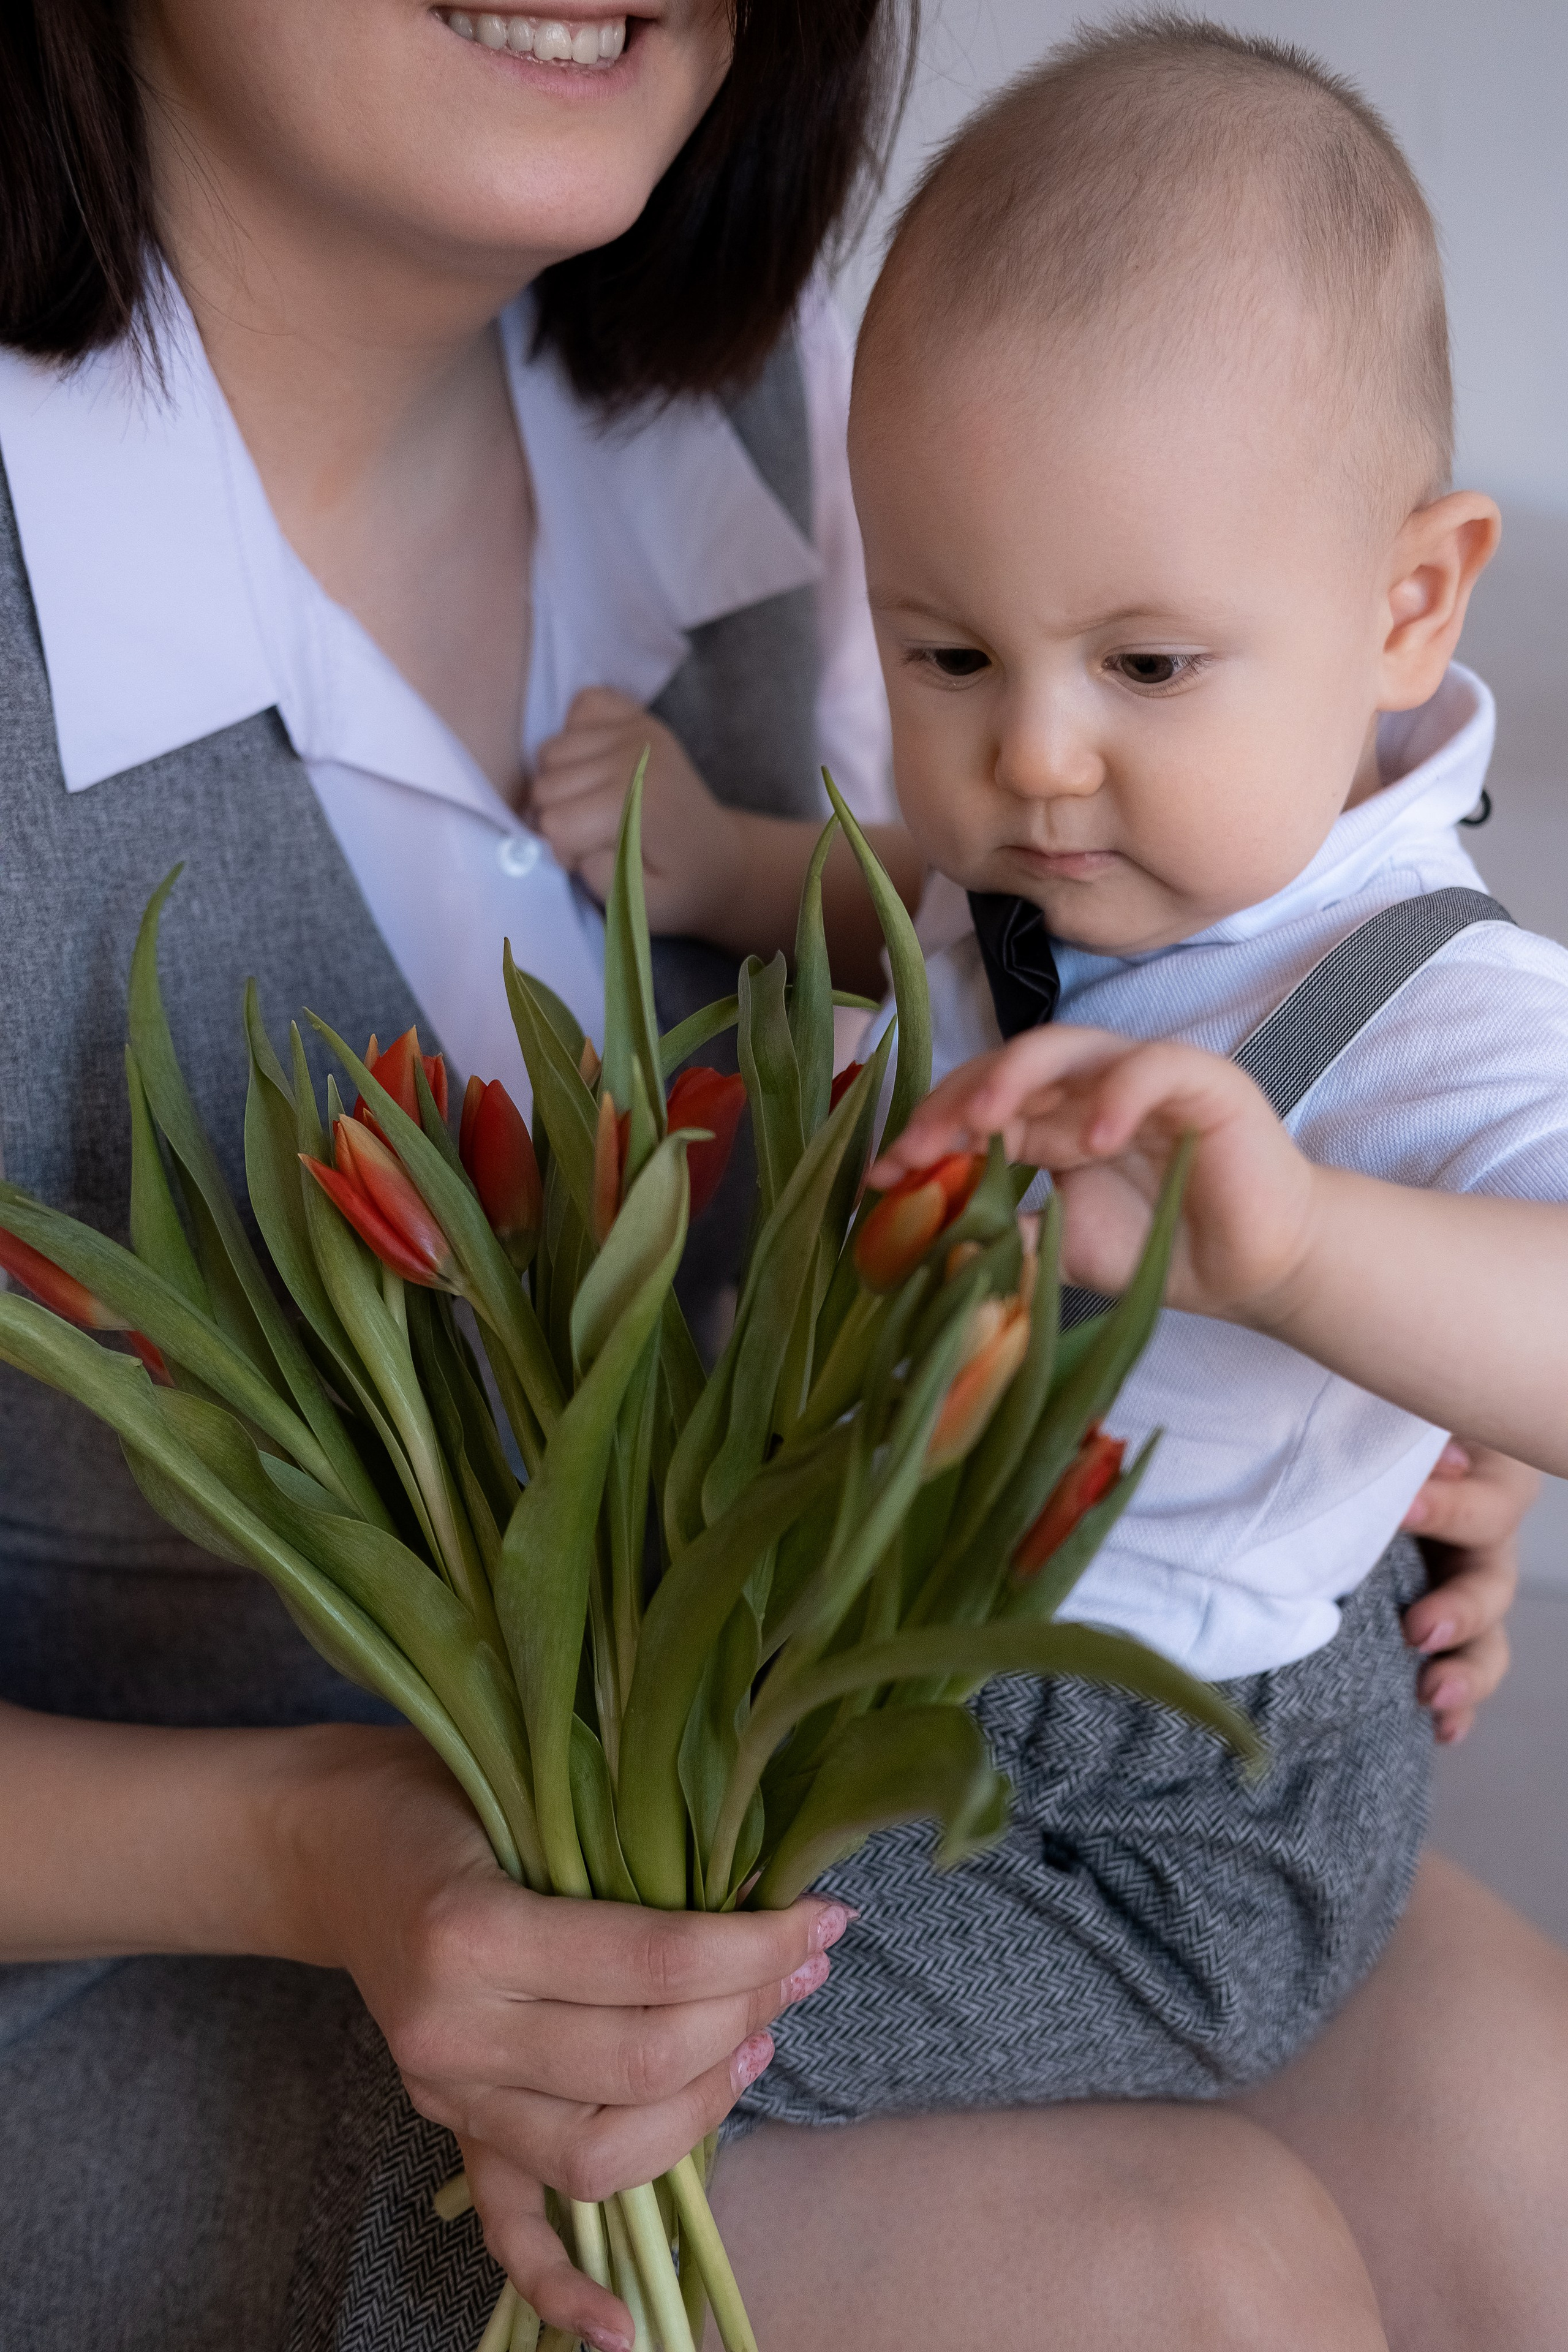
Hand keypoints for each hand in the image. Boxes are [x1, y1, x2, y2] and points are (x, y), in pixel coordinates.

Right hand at [281, 1727, 843, 2349]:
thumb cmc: (437, 1793)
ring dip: (703, 2106)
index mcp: (472, 1933)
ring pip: (600, 2154)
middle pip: (641, 2064)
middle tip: (800, 1964)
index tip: (821, 1916)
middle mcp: (455, 2031)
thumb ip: (625, 1843)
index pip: (654, 1967)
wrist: (328, 1843)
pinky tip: (625, 2329)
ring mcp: (446, 2095)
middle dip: (747, 2014)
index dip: (756, 1946)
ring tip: (757, 2041)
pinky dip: (561, 2288)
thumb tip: (760, 1879)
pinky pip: (507, 2229)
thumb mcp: (528, 1791)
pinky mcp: (446, 2128)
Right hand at [531, 687, 741, 935]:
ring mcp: (638, 729)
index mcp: (640, 803)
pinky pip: (580, 706)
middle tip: (589, 838)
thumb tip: (578, 845)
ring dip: (558, 783)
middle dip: (555, 819)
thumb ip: (603, 880)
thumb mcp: (642, 908)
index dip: (561, 852)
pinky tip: (595, 767)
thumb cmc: (677, 888)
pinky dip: (575, 735)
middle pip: (545, 786)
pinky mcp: (638, 716)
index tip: (588, 862)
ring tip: (590, 806)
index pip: (554, 823)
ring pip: (550, 752)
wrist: (718, 859)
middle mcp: (637, 757)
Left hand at [870, 1027, 1317, 1320]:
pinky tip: (1092, 1139)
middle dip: (955, 1102)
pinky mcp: (1201, 1080)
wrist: (1252, 1270)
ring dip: (1017, 1078)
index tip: (881, 1177)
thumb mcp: (1060, 1247)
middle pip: (1006, 1065)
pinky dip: (1117, 1095)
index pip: (975, 1103)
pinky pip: (1151, 1068)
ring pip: (1067, 1047)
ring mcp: (1140, 1075)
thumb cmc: (1157, 1246)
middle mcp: (1086, 1084)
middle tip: (917, 1147)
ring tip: (984, 1122)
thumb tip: (930, 1251)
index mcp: (1049, 1115)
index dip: (927, 1133)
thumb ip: (1002, 1239)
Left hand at [1401, 1440, 1535, 1744]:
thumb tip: (1440, 1462)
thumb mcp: (1397, 1413)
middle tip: (1418, 1629)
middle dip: (1461, 1611)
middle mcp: (1483, 1537)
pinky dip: (1457, 1702)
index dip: (1450, 1508)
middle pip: (1492, 1582)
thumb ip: (1412, 1435)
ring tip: (1432, 1693)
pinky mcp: (1441, 1621)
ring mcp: (1466, 1584)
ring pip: (1485, 1637)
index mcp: (1484, 1476)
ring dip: (1465, 1670)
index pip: (1487, 1500)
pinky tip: (1443, 1729)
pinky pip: (1460, 1667)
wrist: (1349, 1448)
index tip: (1406, 1508)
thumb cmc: (1373, 1416)